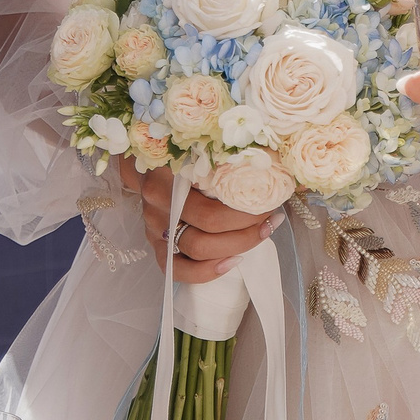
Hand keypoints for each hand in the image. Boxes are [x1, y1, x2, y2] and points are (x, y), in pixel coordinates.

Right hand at [116, 153, 281, 282]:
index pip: (209, 206)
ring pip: (195, 252)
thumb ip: (225, 159)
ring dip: (235, 247)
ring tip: (260, 235)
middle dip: (245, 231)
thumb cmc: (181, 153)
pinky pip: (177, 270)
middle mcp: (157, 204)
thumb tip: (273, 169)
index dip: (243, 211)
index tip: (269, 201)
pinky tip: (232, 262)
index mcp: (166, 177)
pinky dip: (207, 272)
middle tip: (269, 220)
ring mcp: (154, 228)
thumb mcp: (199, 147)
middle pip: (205, 231)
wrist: (146, 162)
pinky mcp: (156, 245)